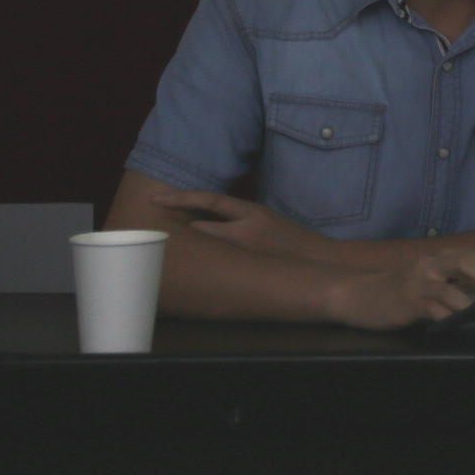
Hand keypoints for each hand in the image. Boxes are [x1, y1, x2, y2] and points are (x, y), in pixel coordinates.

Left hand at [152, 190, 335, 262]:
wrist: (320, 259)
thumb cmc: (294, 240)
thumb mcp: (270, 219)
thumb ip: (243, 218)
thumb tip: (212, 219)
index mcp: (252, 212)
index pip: (210, 200)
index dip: (181, 198)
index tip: (156, 200)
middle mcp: (246, 230)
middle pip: (199, 228)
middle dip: (178, 232)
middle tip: (153, 233)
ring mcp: (246, 252)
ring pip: (205, 249)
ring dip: (188, 252)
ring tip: (166, 255)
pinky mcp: (247, 270)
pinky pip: (217, 268)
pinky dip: (203, 268)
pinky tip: (190, 276)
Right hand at [325, 249, 474, 331]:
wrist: (356, 295)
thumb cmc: (398, 292)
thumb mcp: (431, 282)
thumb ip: (457, 285)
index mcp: (444, 258)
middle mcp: (434, 263)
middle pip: (473, 262)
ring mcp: (419, 280)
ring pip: (454, 283)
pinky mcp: (406, 299)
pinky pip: (434, 305)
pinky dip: (451, 315)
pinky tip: (463, 324)